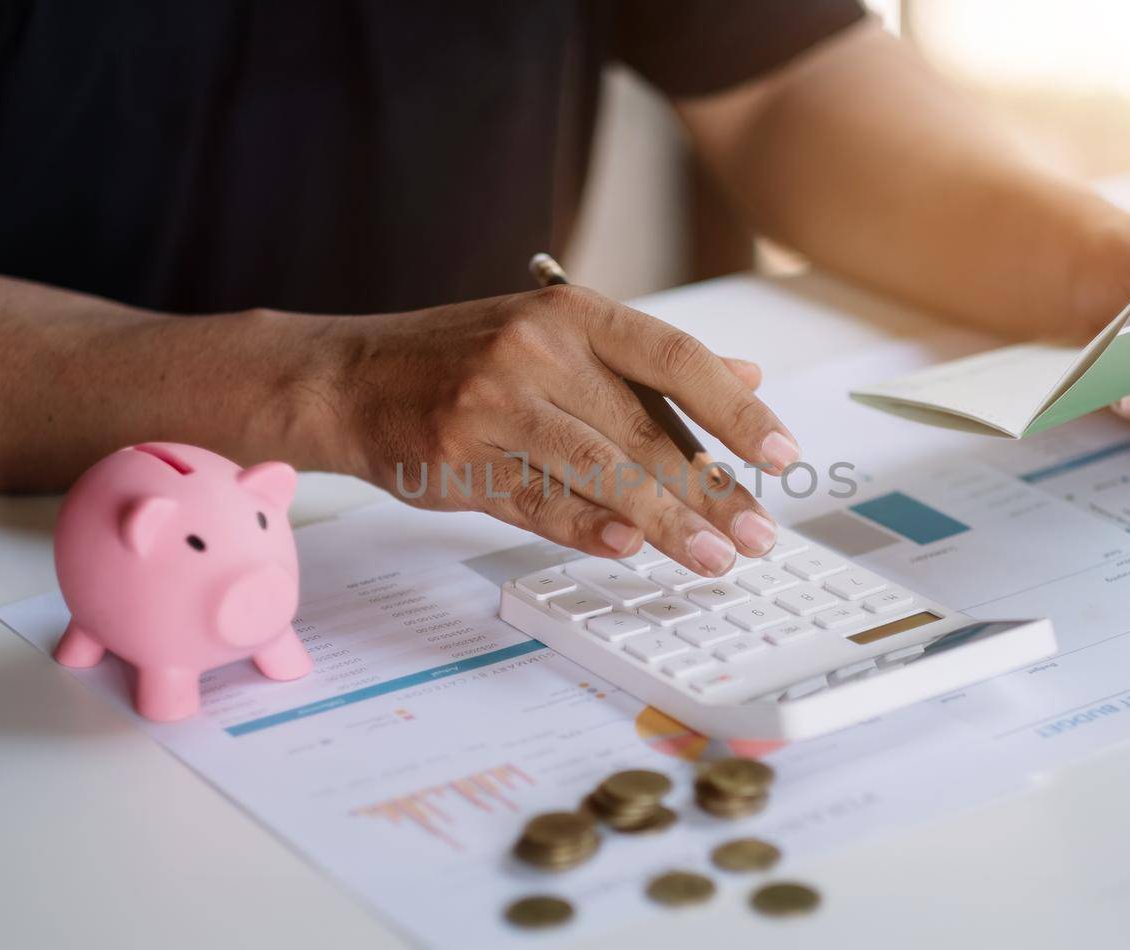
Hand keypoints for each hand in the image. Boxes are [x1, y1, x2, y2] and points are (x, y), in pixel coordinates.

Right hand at [319, 285, 800, 574]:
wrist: (348, 378)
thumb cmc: (462, 357)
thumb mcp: (553, 334)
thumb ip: (645, 362)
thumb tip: (746, 379)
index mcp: (569, 313)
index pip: (674, 357)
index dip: (735, 411)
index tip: (781, 454)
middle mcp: (533, 350)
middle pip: (644, 429)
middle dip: (711, 489)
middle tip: (755, 533)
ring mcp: (491, 405)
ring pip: (599, 471)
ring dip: (665, 523)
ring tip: (713, 557)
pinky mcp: (457, 459)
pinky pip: (537, 503)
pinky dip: (586, 529)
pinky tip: (630, 550)